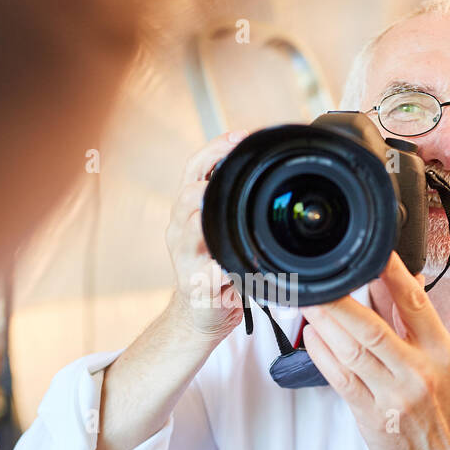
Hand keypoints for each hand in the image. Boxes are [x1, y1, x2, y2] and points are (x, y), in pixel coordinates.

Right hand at [165, 131, 247, 342]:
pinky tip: (233, 266)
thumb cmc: (218, 269)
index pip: (194, 167)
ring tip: (222, 205)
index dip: (215, 148)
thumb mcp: (225, 231)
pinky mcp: (194, 284)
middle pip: (187, 192)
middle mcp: (180, 228)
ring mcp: (183, 256)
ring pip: (189, 227)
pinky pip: (206, 271)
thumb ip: (235, 205)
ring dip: (207, 215)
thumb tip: (270, 174)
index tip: (239, 136)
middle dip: (210, 176)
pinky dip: (221, 268)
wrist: (201, 313)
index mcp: (190, 210)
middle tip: (236, 164)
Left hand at [299, 251, 449, 449]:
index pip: (414, 303)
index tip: (371, 251)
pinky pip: (341, 379)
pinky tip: (311, 337)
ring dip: (324, 323)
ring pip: (352, 350)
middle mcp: (419, 371)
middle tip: (318, 278)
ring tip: (306, 301)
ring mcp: (394, 395)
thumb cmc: (445, 413)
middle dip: (340, 299)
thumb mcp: (444, 364)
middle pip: (372, 326)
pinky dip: (322, 354)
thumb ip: (416, 324)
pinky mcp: (372, 416)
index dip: (391, 273)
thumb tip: (403, 279)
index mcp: (441, 352)